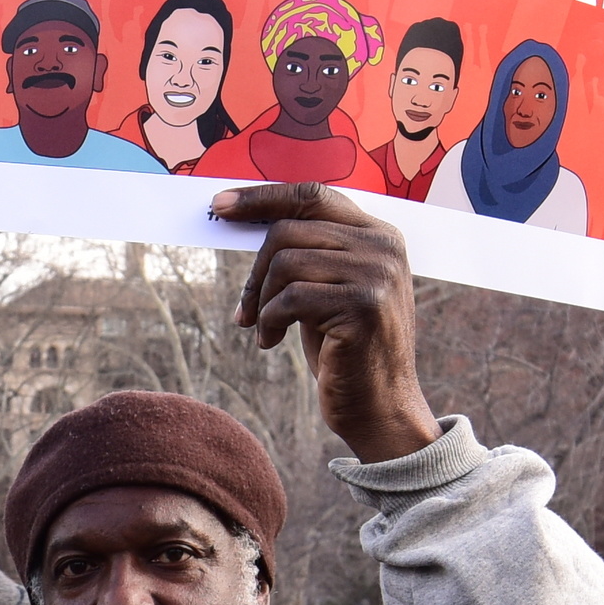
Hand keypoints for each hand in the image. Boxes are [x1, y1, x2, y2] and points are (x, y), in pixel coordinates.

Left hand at [209, 186, 437, 460]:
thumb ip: (308, 250)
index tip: (220, 206)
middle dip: (255, 271)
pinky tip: (271, 342)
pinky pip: (290, 298)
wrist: (379, 408)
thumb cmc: (344, 349)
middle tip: (245, 309)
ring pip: (285, 263)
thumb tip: (246, 216)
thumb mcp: (328, 288)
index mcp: (379, 234)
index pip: (313, 196)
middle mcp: (383, 247)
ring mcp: (377, 275)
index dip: (263, 198)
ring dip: (262, 301)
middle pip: (288, 230)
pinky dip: (269, 321)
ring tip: (265, 329)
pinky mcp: (363, 307)